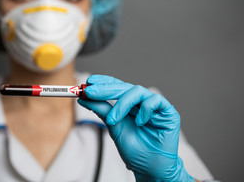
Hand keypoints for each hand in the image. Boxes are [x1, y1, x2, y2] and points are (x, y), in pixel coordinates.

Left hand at [78, 75, 193, 181]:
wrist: (149, 168)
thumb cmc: (133, 150)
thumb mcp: (113, 126)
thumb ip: (101, 110)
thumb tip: (83, 98)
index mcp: (129, 104)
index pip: (116, 86)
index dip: (104, 82)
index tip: (89, 82)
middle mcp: (141, 102)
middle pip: (124, 87)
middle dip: (106, 89)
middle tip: (91, 91)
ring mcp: (155, 106)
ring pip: (137, 91)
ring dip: (122, 104)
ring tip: (113, 119)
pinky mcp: (168, 112)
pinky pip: (155, 100)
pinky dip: (144, 109)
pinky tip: (139, 122)